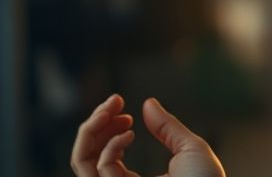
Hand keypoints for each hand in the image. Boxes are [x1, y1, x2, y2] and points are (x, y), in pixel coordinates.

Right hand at [72, 93, 224, 176]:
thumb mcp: (190, 150)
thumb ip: (167, 128)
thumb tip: (148, 103)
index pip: (102, 157)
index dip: (105, 127)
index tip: (121, 104)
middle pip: (86, 158)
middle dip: (94, 124)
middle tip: (114, 102)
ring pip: (82, 163)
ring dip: (91, 130)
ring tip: (111, 111)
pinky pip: (99, 170)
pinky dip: (111, 146)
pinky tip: (130, 134)